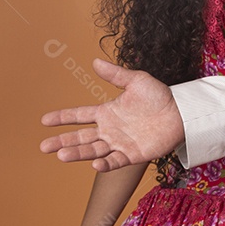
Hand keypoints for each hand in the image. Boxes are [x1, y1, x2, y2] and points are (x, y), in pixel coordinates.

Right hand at [40, 58, 184, 171]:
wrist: (181, 112)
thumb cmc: (159, 96)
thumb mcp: (136, 80)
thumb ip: (115, 74)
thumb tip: (94, 61)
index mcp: (107, 112)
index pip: (79, 115)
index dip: (62, 117)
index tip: (44, 120)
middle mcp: (109, 129)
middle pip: (81, 137)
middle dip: (62, 141)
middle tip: (44, 147)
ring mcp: (119, 143)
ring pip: (93, 150)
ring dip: (77, 153)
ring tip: (61, 155)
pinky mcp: (132, 154)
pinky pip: (115, 161)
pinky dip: (105, 164)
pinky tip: (94, 164)